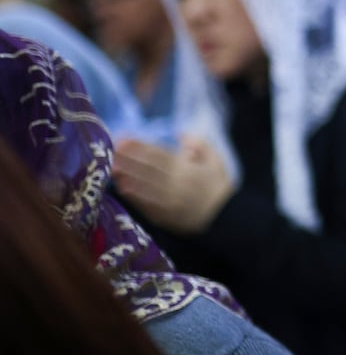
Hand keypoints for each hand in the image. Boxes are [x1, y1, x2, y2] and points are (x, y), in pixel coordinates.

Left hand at [112, 135, 234, 234]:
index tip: (124, 138)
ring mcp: (166, 200)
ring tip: (112, 166)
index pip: (157, 154)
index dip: (139, 146)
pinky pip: (145, 203)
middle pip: (146, 168)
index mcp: (186, 169)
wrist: (225, 219)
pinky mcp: (163, 215)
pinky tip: (123, 187)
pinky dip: (133, 194)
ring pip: (142, 184)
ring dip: (126, 174)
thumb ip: (201, 145)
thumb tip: (181, 135)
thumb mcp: (217, 161)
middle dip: (128, 157)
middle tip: (111, 149)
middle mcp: (174, 184)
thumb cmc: (219, 188)